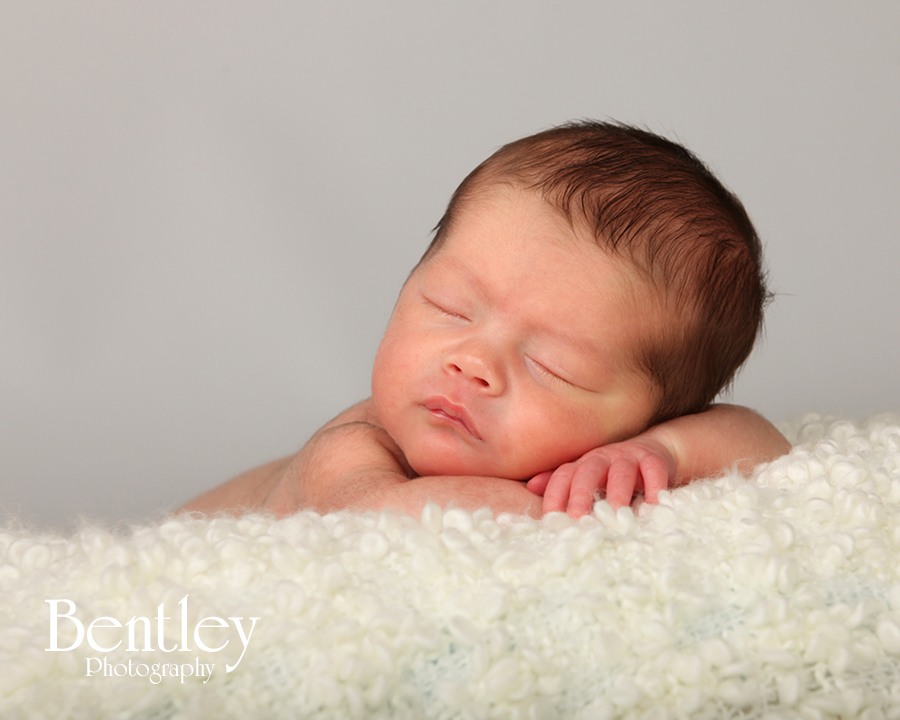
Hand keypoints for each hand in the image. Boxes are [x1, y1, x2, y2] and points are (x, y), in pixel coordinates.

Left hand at [525, 437, 675, 516]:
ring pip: (621, 471)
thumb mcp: (585, 477)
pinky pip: (654, 470)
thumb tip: (530, 489)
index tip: (550, 520)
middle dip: (581, 494)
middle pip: (587, 472)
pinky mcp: (654, 460)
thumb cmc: (611, 473)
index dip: (554, 496)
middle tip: (578, 518)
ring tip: (617, 515)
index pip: (563, 477)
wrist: (651, 452)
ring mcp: (628, 457)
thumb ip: (561, 483)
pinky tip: (653, 506)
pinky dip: (654, 486)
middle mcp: (602, 458)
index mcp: (581, 465)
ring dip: (618, 492)